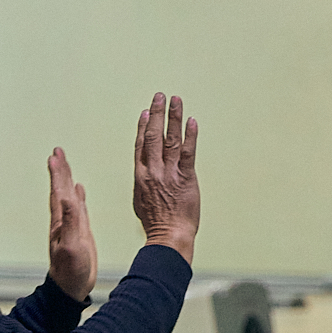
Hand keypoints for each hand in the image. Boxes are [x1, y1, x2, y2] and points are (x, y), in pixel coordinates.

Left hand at [47, 147, 97, 301]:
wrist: (71, 287)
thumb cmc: (70, 271)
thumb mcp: (72, 245)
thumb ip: (71, 221)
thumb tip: (68, 196)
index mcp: (61, 221)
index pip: (58, 191)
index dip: (58, 173)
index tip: (55, 155)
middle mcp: (64, 219)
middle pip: (61, 189)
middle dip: (60, 169)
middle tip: (58, 151)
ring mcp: (71, 225)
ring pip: (68, 195)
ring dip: (66, 179)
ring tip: (65, 164)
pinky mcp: (79, 232)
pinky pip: (78, 208)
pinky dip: (78, 196)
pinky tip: (78, 190)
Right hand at [133, 93, 198, 262]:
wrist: (168, 237)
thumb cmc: (156, 224)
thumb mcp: (140, 202)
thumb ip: (143, 184)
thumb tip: (144, 177)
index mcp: (140, 176)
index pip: (140, 145)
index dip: (143, 126)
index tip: (146, 112)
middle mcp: (152, 171)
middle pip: (152, 136)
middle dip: (156, 113)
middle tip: (159, 95)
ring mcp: (169, 173)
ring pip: (170, 139)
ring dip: (173, 117)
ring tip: (175, 99)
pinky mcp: (185, 178)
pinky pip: (187, 152)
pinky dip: (190, 135)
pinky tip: (191, 121)